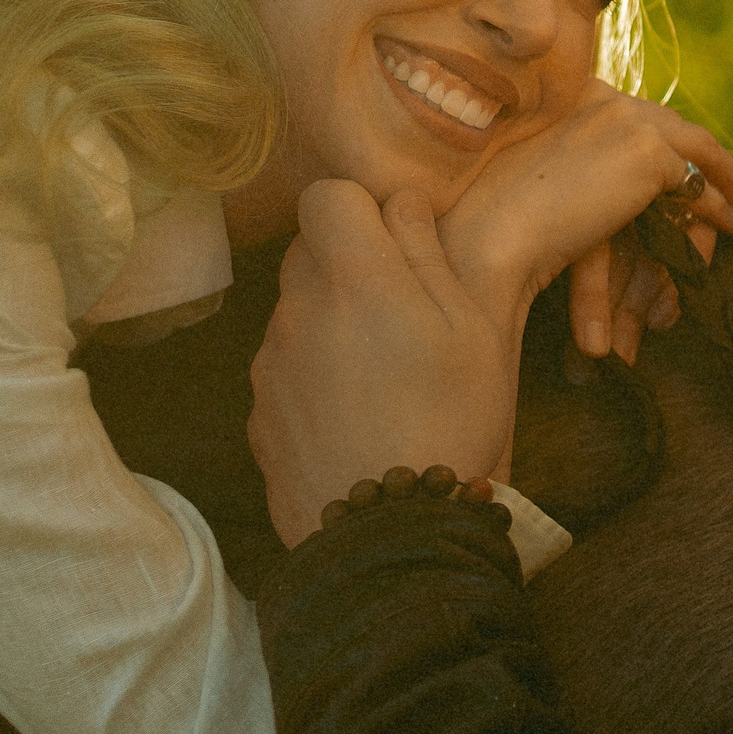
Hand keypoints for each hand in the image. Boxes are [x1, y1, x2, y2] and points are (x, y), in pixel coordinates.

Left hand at [250, 180, 515, 546]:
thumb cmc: (450, 422)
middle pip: (308, 253)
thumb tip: (400, 203)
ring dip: (330, 324)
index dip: (361, 209)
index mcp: (353, 278)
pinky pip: (284, 369)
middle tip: (399, 315)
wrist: (389, 537)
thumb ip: (428, 255)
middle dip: (348, 266)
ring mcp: (268, 365)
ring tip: (380, 379)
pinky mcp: (258, 415)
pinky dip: (312, 378)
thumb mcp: (474, 332)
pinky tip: (353, 419)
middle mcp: (296, 310)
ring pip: (295, 313)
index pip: (326, 196)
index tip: (396, 245)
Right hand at [438, 83, 732, 359]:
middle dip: (697, 153)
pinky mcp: (648, 156)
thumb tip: (600, 180)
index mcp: (569, 92)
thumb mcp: (534, 172)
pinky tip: (725, 224)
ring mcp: (628, 120)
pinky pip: (697, 183)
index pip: (633, 110)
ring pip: (695, 148)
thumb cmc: (494, 218)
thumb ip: (572, 161)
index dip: (661, 137)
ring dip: (719, 177)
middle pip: (670, 123)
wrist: (490, 233)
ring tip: (731, 204)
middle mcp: (602, 95)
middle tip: (718, 182)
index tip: (675, 164)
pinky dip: (716, 205)